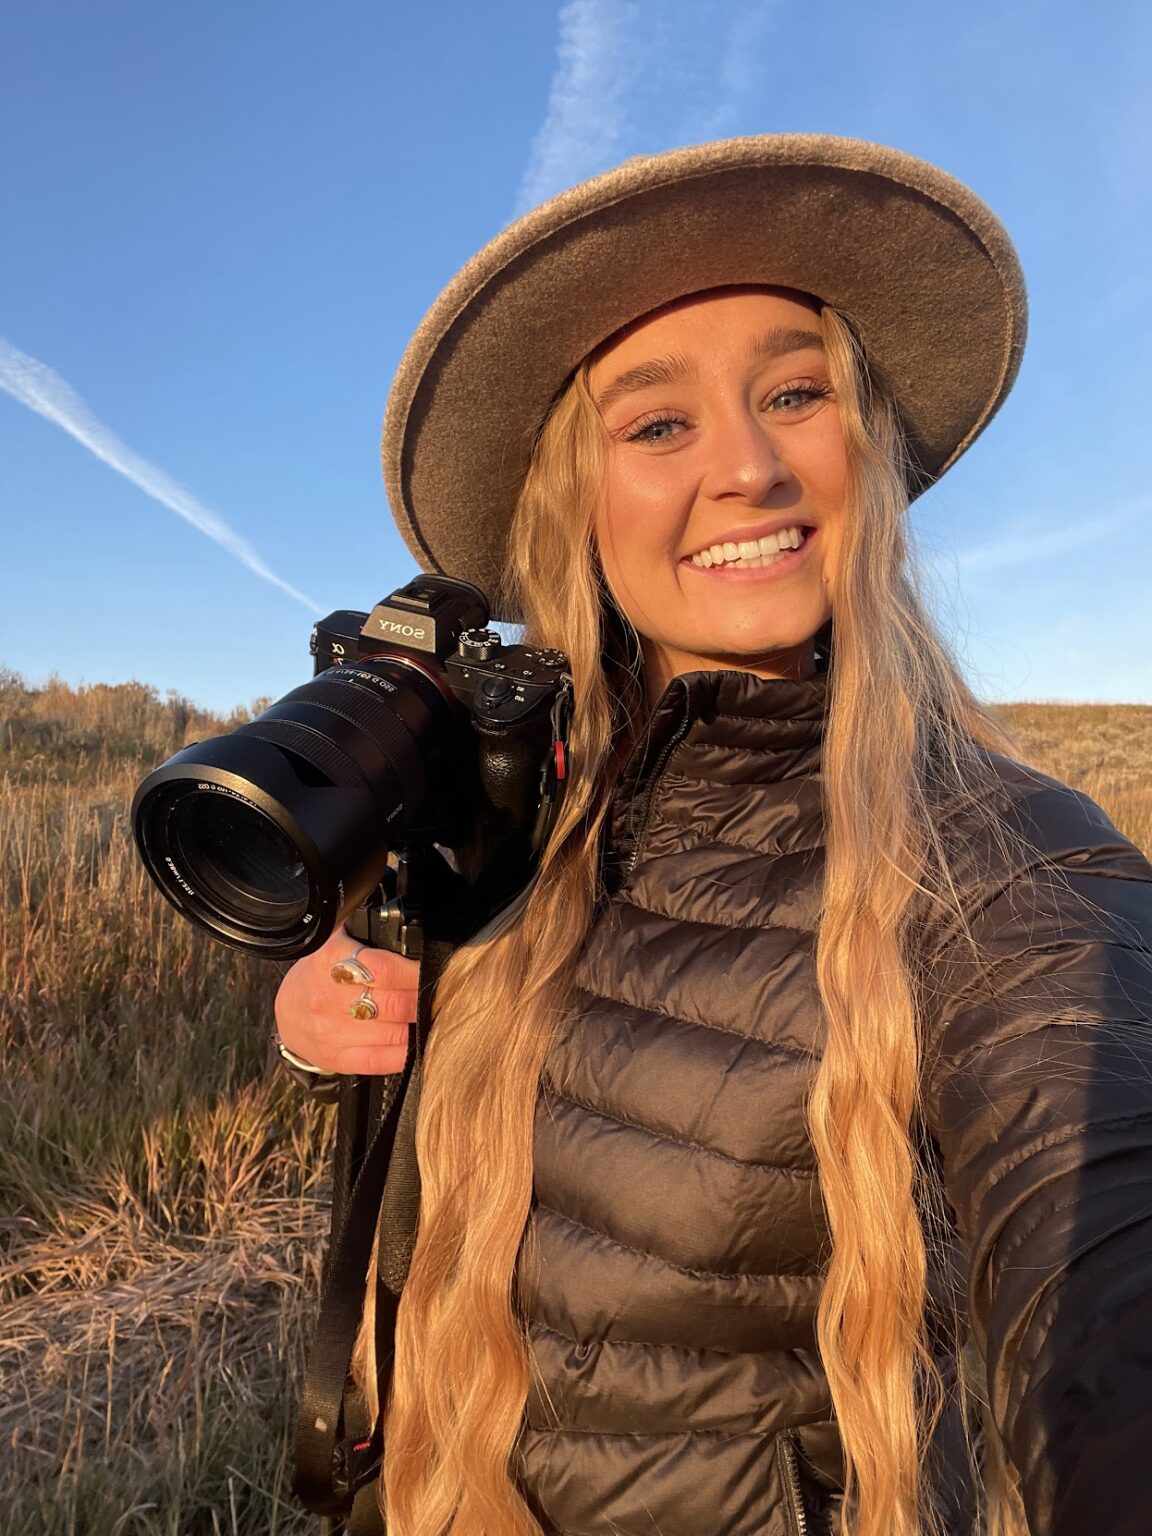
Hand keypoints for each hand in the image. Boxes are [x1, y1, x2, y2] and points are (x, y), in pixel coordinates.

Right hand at [274, 923, 419, 1075]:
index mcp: (331, 960)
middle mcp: (328, 997)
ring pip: (394, 1032)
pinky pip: (382, 1059)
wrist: (288, 1013)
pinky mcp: (337, 1058)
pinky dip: (405, 1052)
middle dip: (424, 1000)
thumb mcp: (335, 942)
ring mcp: (332, 1031)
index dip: (416, 972)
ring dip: (419, 1025)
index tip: (434, 971)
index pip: (385, 968)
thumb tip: (407, 930)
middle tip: (438, 995)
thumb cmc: (320, 975)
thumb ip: (367, 933)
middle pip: (395, 1002)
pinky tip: (414, 1040)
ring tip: (431, 1015)